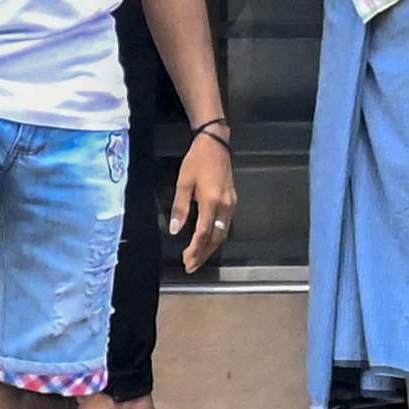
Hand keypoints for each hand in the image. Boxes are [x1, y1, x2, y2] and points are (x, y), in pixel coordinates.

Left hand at [170, 133, 238, 272]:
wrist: (216, 143)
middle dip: (203, 254)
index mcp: (211, 200)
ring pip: (223, 233)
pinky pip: (226, 225)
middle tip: (191, 266)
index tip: (186, 260)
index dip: (195, 249)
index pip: (203, 232)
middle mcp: (225, 204)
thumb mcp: (183, 182)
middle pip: (216, 237)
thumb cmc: (197, 161)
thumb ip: (180, 208)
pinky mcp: (233, 200)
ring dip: (210, 248)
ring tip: (197, 258)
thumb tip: (175, 230)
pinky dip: (217, 237)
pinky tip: (208, 241)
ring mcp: (232, 203)